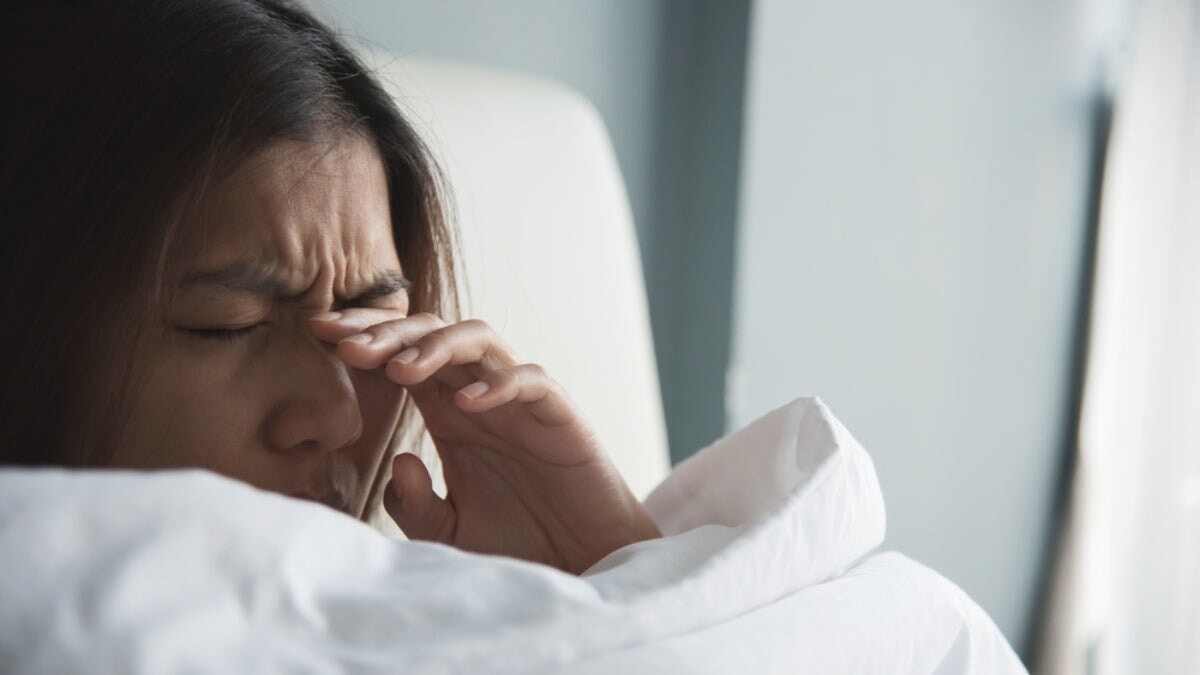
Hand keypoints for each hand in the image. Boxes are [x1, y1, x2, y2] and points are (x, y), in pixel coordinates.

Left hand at [309, 311, 660, 572]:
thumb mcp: (448, 536)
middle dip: (386, 330)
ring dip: (437, 345)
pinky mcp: (559, 417)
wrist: (583, 566)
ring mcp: (520, 402)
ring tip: (400, 369)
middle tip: (343, 342)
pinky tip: (467, 403)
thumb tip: (396, 461)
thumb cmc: (521, 543)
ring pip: (480, 340)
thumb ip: (415, 506)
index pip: (401, 354)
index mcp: (448, 413)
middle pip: (432, 333)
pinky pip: (532, 381)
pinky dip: (500, 383)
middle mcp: (481, 396)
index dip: (364, 337)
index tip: (318, 334)